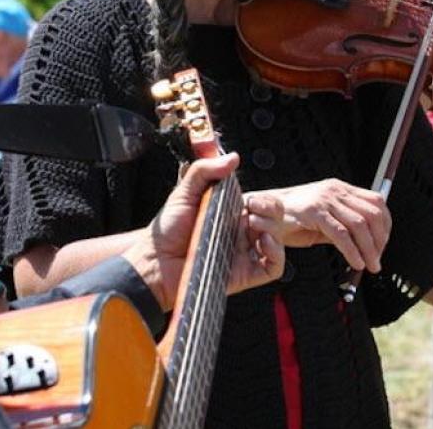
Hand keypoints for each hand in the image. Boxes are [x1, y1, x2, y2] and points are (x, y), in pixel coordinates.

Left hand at [125, 153, 284, 310]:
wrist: (154, 262)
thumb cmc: (166, 231)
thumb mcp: (183, 192)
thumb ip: (205, 170)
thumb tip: (232, 157)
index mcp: (230, 214)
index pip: (261, 203)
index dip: (264, 199)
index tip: (250, 198)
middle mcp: (240, 233)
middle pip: (275, 219)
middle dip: (272, 209)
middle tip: (252, 209)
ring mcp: (244, 254)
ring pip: (278, 239)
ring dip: (273, 227)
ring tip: (253, 224)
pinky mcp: (245, 274)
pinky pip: (274, 267)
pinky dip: (276, 252)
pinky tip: (262, 242)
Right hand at [246, 179, 391, 273]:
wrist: (260, 213)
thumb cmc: (291, 220)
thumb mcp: (323, 220)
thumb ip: (343, 227)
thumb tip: (366, 244)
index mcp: (340, 188)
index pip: (376, 201)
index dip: (386, 225)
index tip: (383, 245)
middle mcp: (335, 190)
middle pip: (373, 213)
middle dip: (380, 240)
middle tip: (378, 260)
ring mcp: (325, 199)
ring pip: (360, 225)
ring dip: (370, 249)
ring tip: (370, 266)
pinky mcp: (314, 212)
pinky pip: (341, 234)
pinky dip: (352, 251)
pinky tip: (356, 263)